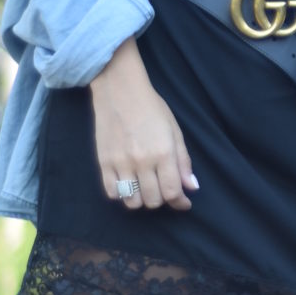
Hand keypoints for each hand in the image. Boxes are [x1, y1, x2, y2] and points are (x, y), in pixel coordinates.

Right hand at [90, 41, 197, 210]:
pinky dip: (121, 194)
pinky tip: (128, 184)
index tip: (183, 203)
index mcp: (163, 152)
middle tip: (162, 190)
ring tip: (145, 188)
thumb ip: (183, 161)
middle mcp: (142, 161)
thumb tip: (191, 188)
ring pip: (132, 201)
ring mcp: (121, 163)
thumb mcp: (174, 130)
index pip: (172, 192)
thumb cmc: (151, 108)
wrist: (119, 91)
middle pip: (153, 200)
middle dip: (161, 200)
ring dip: (142, 200)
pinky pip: (112, 192)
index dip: (180, 202)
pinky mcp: (104, 162)